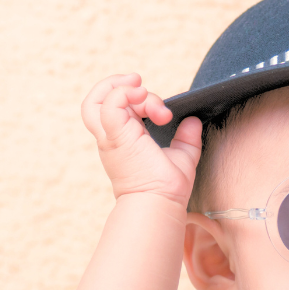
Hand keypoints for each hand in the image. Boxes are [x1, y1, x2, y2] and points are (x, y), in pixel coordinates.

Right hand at [81, 73, 202, 203]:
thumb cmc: (167, 189)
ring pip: (94, 101)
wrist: (160, 204)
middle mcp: (113, 139)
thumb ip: (186, 138)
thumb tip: (193, 121)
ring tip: (140, 86)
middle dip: (125, 88)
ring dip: (117, 86)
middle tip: (149, 94)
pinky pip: (108, 104)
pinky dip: (123, 92)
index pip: (119, 110)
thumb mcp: (181, 157)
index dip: (142, 102)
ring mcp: (111, 138)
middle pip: (100, 103)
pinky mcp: (115, 136)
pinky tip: (142, 94)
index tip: (166, 114)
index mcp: (124, 142)